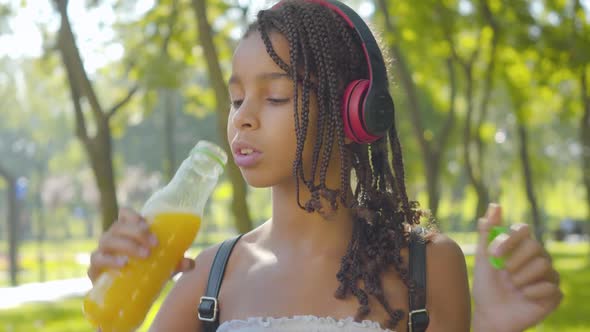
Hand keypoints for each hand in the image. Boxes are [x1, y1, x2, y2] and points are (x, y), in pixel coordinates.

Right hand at [87, 207, 195, 283]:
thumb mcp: (162, 267)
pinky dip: (109, 261)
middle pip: (118, 226)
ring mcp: (101, 252)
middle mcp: (112, 238)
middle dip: (137, 232)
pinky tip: (123, 265)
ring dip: (127, 245)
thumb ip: (175, 263)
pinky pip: (97, 260)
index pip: (124, 214)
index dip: (133, 216)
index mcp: (126, 232)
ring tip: (144, 255)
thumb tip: (190, 263)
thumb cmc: (142, 273)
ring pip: (108, 240)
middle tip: (154, 244)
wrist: (122, 297)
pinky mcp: (94, 270)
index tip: (147, 224)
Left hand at [472, 204, 561, 331]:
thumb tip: (495, 205)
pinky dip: (532, 293)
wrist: (490, 314)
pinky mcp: (555, 294)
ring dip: (521, 278)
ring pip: (544, 266)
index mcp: (520, 246)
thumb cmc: (486, 285)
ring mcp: (548, 276)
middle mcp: (538, 258)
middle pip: (536, 246)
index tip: (494, 252)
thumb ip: (487, 232)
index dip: (510, 238)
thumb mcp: (484, 258)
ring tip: (512, 286)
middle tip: (504, 271)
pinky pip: (551, 288)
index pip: (523, 229)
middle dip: (515, 259)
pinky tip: (524, 297)